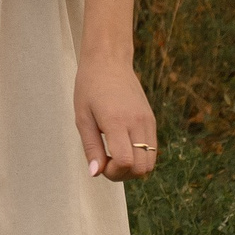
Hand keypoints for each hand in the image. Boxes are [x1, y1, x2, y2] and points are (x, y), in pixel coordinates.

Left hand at [74, 55, 157, 182]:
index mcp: (117, 121)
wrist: (109, 60)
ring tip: (115, 154)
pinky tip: (124, 145)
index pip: (125, 162)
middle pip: (141, 168)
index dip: (113, 172)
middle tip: (107, 161)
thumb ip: (91, 147)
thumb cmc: (90, 87)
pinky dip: (140, 156)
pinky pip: (152, 149)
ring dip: (133, 167)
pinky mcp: (151, 119)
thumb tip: (96, 173)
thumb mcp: (82, 118)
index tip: (100, 163)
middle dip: (123, 174)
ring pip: (150, 162)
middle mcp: (137, 122)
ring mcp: (147, 121)